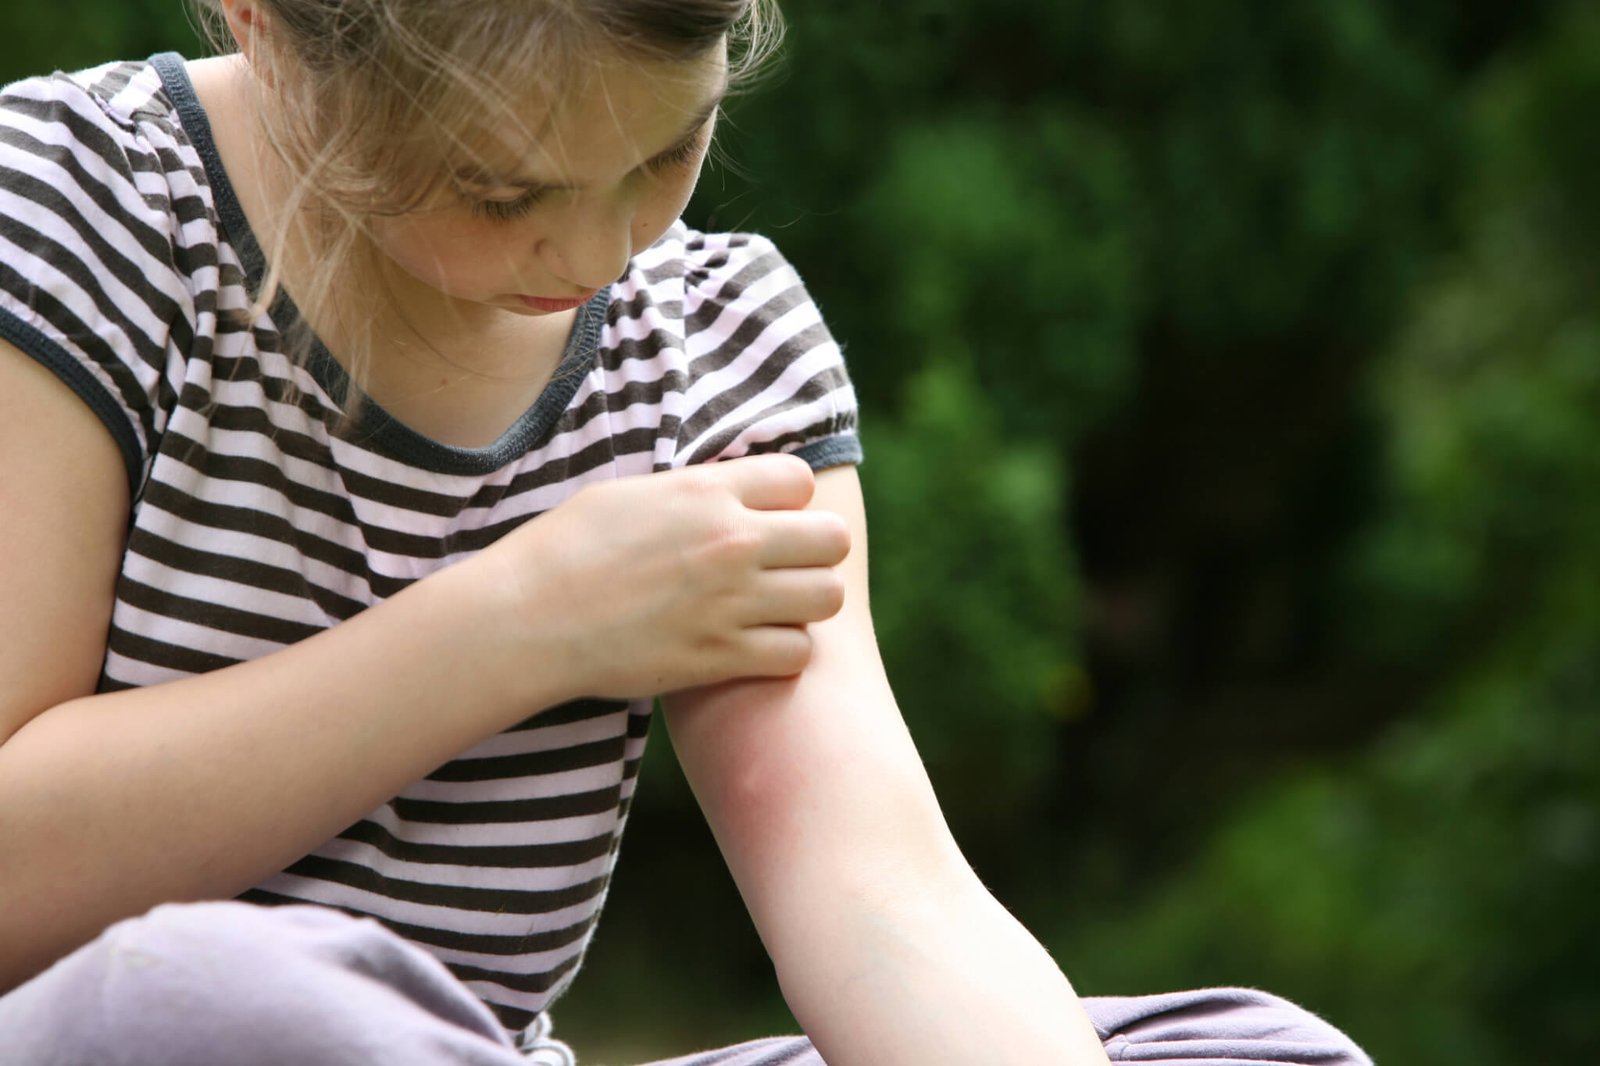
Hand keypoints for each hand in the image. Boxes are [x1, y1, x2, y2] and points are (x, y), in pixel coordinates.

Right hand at [472, 454, 850, 700]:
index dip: (789, 500)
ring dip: (807, 603)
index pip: (800, 479)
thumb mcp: (631, 495)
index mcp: (707, 492)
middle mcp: (732, 542)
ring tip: (774, 608)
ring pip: (827, 596)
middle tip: (784, 567)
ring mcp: (732, 602)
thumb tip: (731, 492)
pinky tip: (753, 646)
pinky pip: (798, 653)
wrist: (528, 619)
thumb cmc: (565, 550)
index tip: (767, 518)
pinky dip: (784, 652)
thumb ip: (695, 492)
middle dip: (815, 551)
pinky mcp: (721, 656)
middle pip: (833, 538)